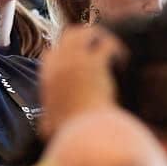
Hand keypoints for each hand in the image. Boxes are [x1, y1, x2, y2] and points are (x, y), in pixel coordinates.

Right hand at [39, 24, 123, 138]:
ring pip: (86, 32)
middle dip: (85, 38)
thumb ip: (46, 122)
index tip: (81, 63)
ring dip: (101, 38)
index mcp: (48, 77)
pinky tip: (123, 60)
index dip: (66, 55)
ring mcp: (76, 61)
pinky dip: (116, 48)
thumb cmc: (70, 133)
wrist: (84, 133)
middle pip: (69, 35)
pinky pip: (106, 44)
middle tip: (101, 49)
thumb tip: (44, 129)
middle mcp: (59, 64)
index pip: (51, 53)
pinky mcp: (95, 63)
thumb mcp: (49, 128)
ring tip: (114, 51)